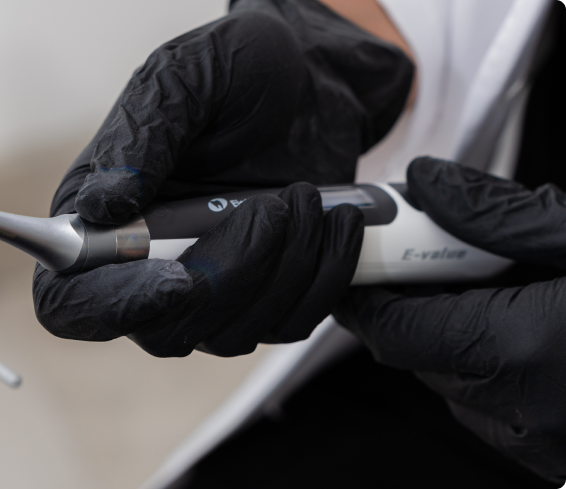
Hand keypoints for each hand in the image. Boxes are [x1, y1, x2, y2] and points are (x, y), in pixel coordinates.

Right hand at [34, 0, 412, 356]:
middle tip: (273, 206)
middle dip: (231, 276)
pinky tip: (335, 224)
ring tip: (305, 198)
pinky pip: (287, 322)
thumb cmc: (237, 72)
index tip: (176, 278)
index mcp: (100, 218)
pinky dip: (321, 278)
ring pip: (232, 334)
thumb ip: (139, 140)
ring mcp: (207, 288)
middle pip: (164, 330)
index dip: (114, 306)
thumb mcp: (182, 81)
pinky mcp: (261, 295)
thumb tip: (98, 208)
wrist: (310, 81)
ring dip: (284, 269)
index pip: (74, 300)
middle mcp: (145, 267)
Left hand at [335, 157, 565, 482]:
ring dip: (454, 332)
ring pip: (453, 382)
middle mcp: (525, 416)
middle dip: (416, 302)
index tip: (360, 261)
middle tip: (437, 255)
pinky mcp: (560, 459)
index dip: (366, 293)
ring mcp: (543, 449)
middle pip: (419, 355)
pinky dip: (489, 363)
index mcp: (525, 355)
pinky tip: (531, 325)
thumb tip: (429, 187)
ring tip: (500, 287)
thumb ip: (496, 214)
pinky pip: (493, 407)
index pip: (394, 330)